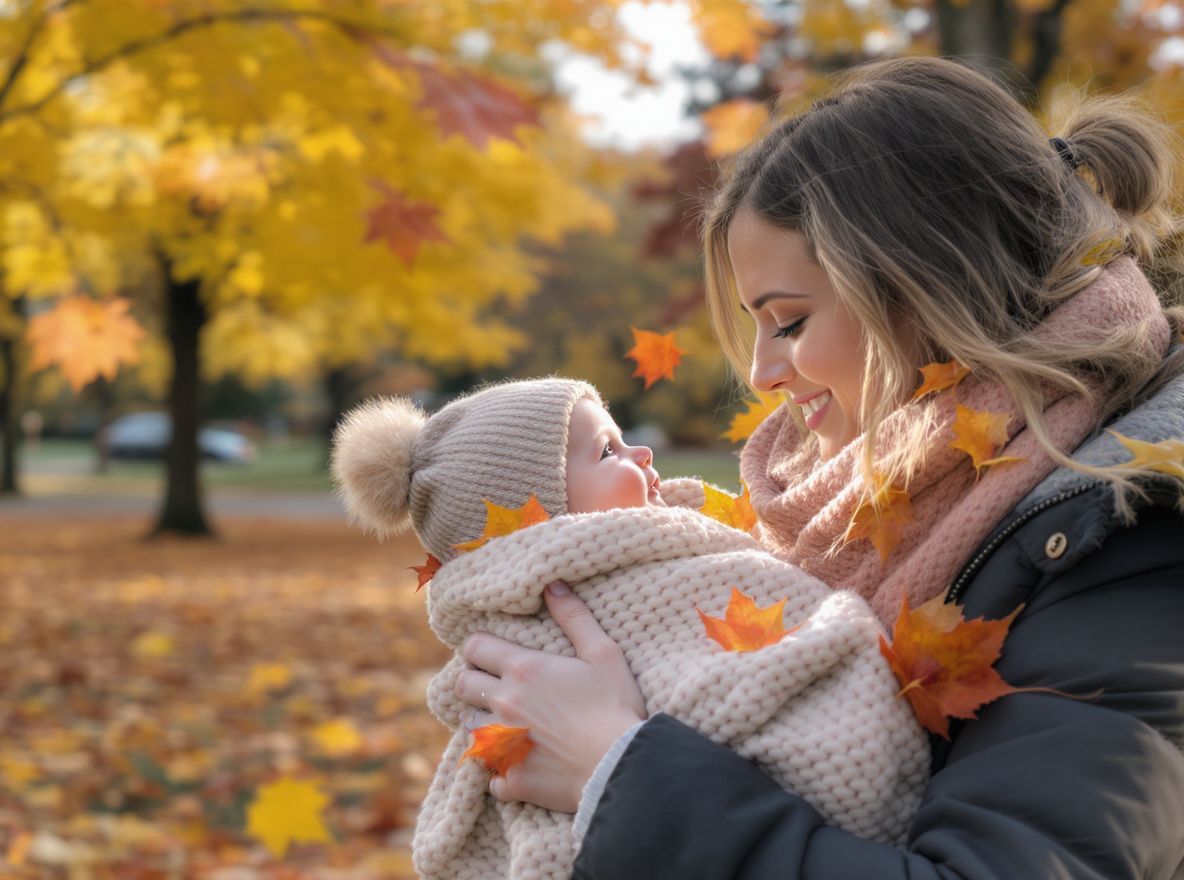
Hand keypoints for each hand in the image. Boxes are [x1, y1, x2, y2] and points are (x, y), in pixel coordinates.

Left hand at [455, 581, 646, 812]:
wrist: (621, 765)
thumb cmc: (615, 705)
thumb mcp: (603, 652)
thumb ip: (574, 616)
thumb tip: (551, 584)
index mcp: (523, 670)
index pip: (474, 648)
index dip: (479, 648)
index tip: (491, 654)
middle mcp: (504, 703)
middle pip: (463, 685)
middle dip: (473, 682)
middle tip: (494, 686)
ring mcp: (503, 744)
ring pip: (470, 729)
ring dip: (483, 725)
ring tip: (505, 726)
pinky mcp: (511, 779)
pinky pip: (490, 777)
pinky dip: (500, 772)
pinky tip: (518, 768)